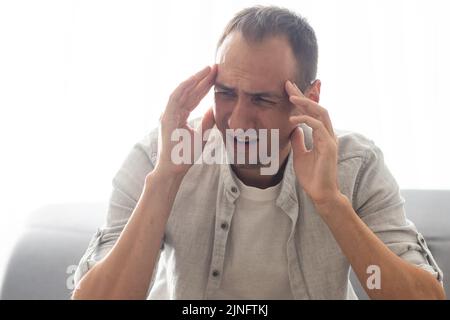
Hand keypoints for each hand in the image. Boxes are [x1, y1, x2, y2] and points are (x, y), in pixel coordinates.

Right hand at [155, 65, 217, 177]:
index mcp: (180, 116)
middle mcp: (173, 113)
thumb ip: (207, 122)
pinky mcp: (166, 118)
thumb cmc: (185, 155)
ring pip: (182, 91)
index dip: (205, 86)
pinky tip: (194, 79)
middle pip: (189, 92)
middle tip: (215, 67)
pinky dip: (184, 88)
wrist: (174, 169)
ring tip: (208, 69)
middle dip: (202, 79)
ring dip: (195, 79)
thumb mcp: (201, 135)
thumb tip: (213, 109)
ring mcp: (168, 114)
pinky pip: (174, 98)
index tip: (217, 76)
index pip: (194, 98)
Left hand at [285, 80, 340, 207]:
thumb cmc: (312, 176)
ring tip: (291, 97)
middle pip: (318, 107)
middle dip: (303, 95)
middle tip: (288, 84)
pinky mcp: (329, 146)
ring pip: (320, 113)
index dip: (302, 100)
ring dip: (305, 103)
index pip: (313, 112)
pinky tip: (293, 120)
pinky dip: (305, 120)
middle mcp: (328, 134)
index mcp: (322, 135)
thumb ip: (298, 141)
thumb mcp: (299, 154)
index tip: (290, 90)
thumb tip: (294, 128)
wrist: (320, 193)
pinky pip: (317, 127)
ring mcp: (330, 139)